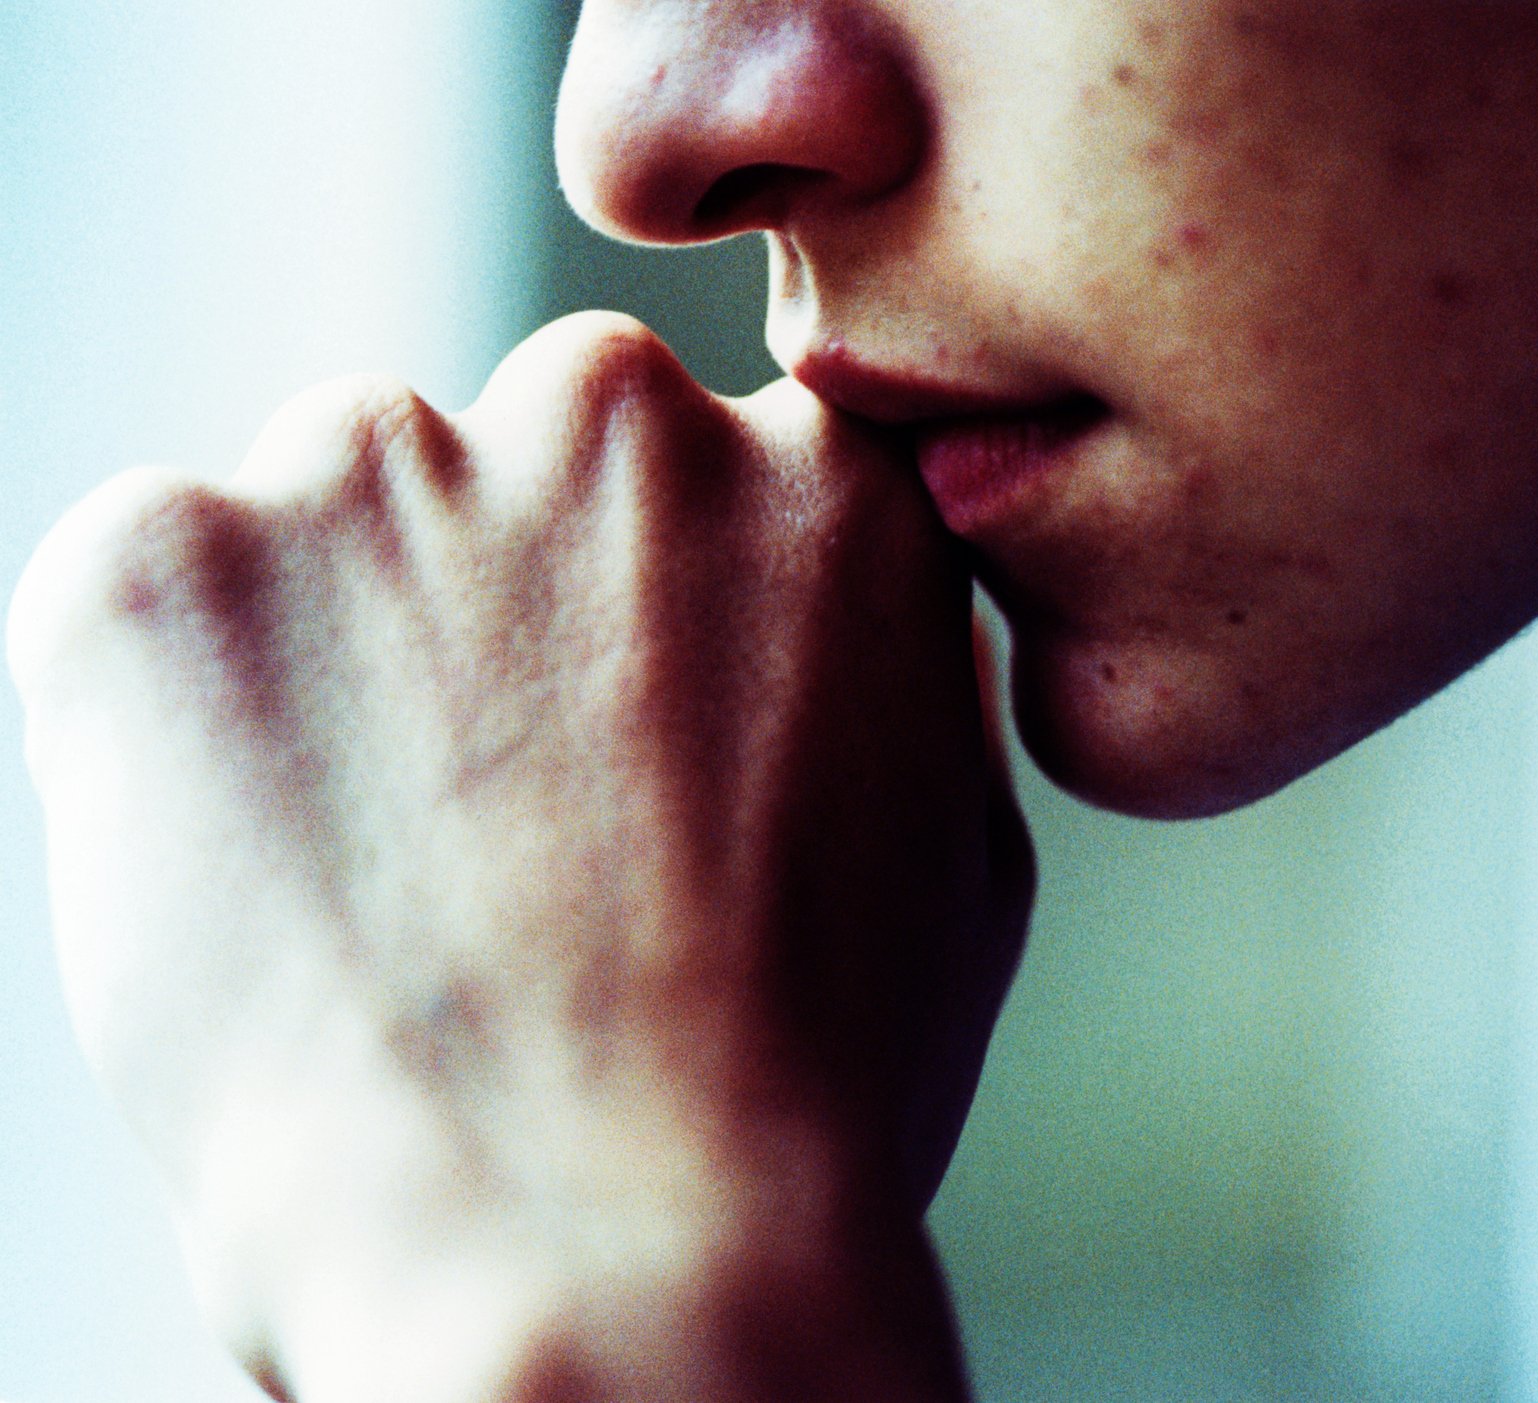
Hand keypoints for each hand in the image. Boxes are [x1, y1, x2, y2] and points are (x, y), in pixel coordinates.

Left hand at [8, 313, 1032, 1402]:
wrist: (604, 1255)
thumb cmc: (808, 1092)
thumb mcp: (957, 853)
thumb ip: (898, 684)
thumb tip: (839, 625)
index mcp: (819, 475)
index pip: (709, 480)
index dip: (656, 627)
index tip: (629, 749)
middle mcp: (608, 415)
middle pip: (520, 464)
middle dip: (504, 600)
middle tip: (499, 820)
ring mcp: (375, 466)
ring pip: (334, 511)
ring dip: (344, 641)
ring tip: (382, 871)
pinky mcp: (157, 564)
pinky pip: (149, 592)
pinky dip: (174, 715)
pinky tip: (263, 876)